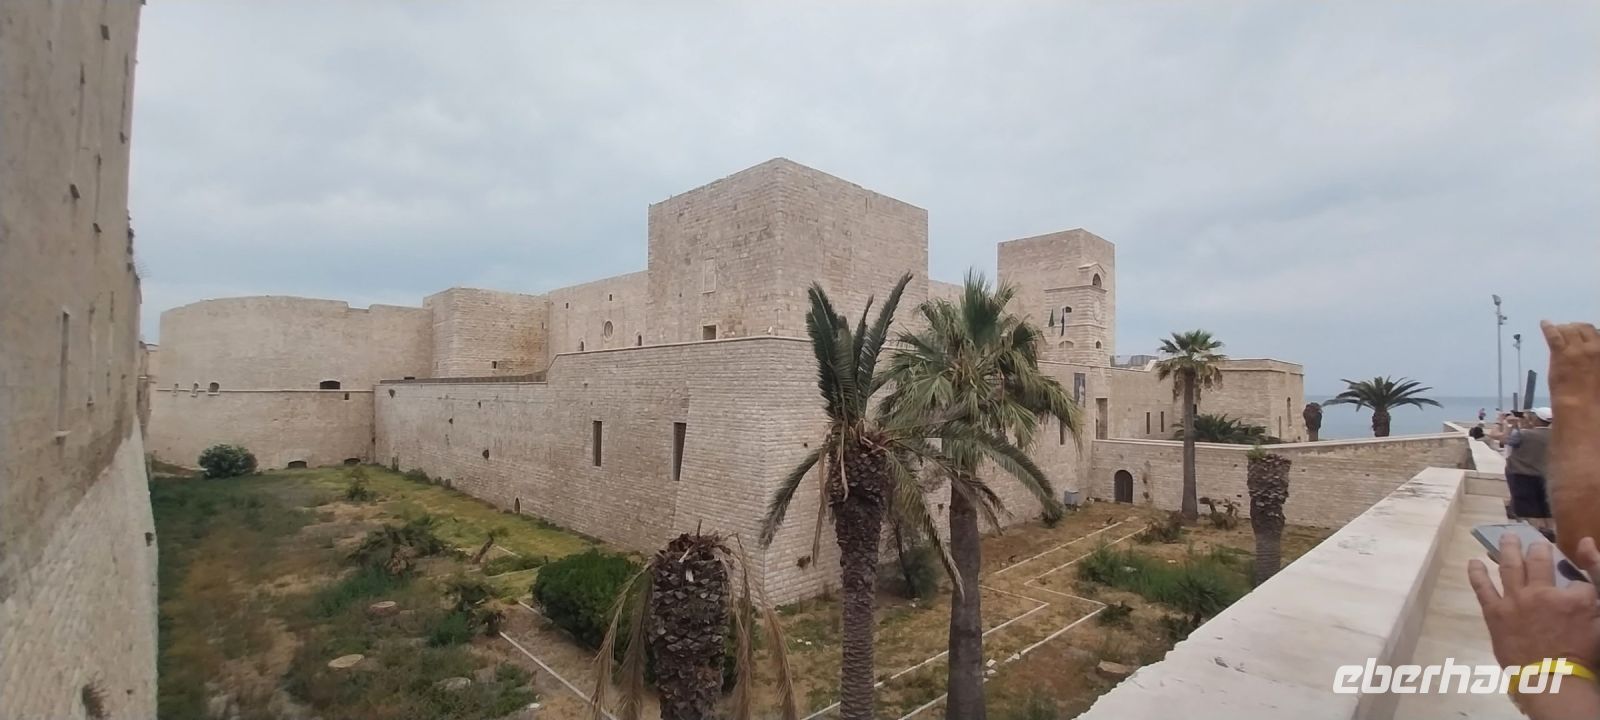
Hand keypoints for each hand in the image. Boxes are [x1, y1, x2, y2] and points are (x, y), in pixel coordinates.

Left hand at [1467, 534, 1599, 668]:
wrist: (1550, 680)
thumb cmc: (1580, 657)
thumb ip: (1594, 601)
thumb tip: (1584, 585)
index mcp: (1573, 598)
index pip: (1577, 581)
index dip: (1576, 584)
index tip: (1572, 586)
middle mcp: (1542, 592)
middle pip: (1540, 560)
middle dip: (1538, 547)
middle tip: (1535, 540)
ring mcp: (1515, 600)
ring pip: (1510, 565)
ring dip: (1508, 548)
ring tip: (1507, 536)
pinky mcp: (1495, 612)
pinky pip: (1482, 587)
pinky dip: (1477, 573)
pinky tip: (1473, 562)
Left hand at [1542, 321, 1599, 412]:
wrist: (1580, 403)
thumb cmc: (1593, 395)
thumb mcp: (1599, 374)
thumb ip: (1596, 361)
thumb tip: (1592, 356)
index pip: (1596, 333)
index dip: (1587, 332)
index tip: (1581, 334)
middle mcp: (1593, 347)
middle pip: (1583, 328)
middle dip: (1575, 328)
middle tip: (1568, 331)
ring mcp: (1576, 349)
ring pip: (1568, 329)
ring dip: (1563, 328)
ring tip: (1557, 329)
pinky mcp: (1560, 353)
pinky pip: (1553, 334)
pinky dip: (1548, 327)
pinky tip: (1544, 323)